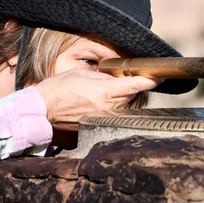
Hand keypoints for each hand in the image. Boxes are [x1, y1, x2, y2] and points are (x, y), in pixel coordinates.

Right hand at [34, 69, 160, 122]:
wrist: (43, 112)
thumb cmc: (59, 89)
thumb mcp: (83, 75)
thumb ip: (105, 77)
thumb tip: (120, 78)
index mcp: (106, 92)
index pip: (136, 85)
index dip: (151, 80)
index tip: (160, 76)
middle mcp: (110, 109)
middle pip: (132, 96)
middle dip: (131, 87)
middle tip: (123, 78)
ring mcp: (105, 120)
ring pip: (123, 106)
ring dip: (120, 98)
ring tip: (102, 91)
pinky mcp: (98, 127)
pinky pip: (113, 115)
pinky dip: (111, 108)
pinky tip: (98, 102)